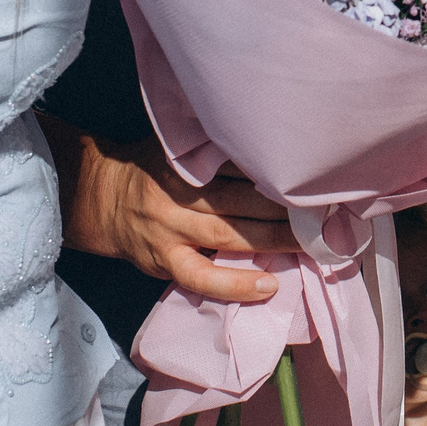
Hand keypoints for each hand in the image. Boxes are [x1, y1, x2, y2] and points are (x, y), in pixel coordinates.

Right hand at [43, 118, 296, 303]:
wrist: (98, 200)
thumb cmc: (151, 170)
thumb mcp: (176, 147)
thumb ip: (214, 147)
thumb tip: (271, 139)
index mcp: (186, 160)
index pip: (239, 162)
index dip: (276, 169)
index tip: (315, 173)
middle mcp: (178, 193)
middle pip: (241, 198)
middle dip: (286, 205)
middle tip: (328, 209)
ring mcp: (170, 229)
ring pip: (229, 236)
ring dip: (274, 239)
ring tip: (312, 242)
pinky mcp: (165, 261)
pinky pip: (202, 277)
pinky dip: (236, 284)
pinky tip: (268, 286)